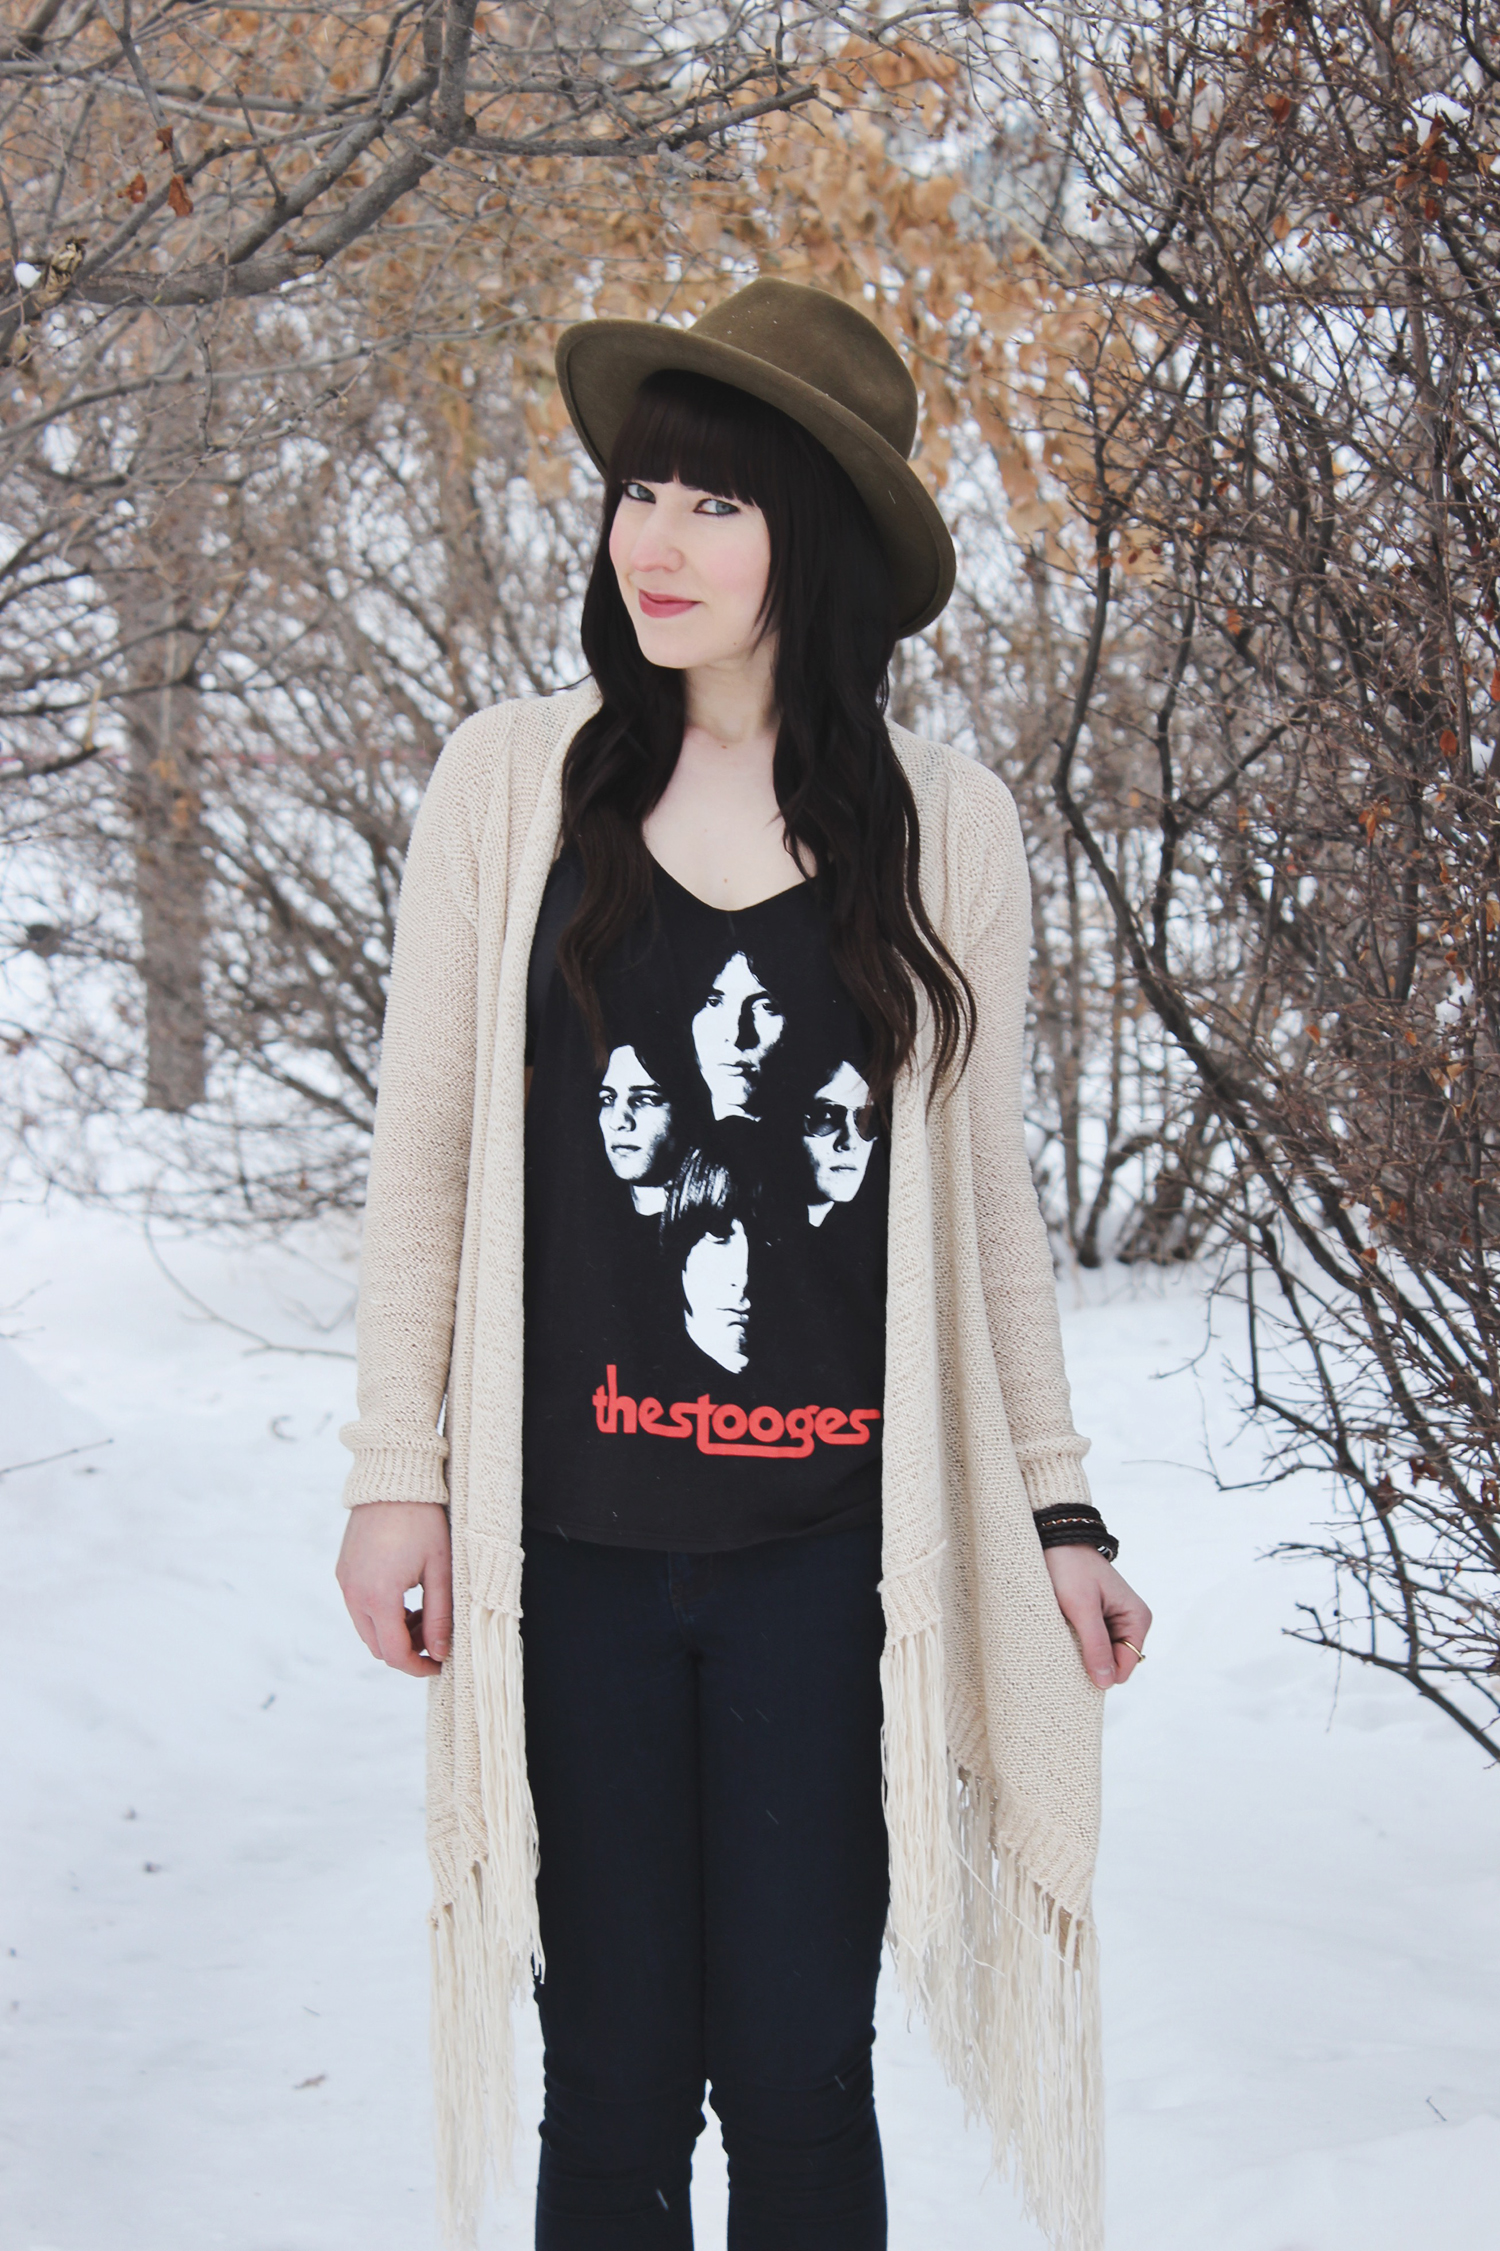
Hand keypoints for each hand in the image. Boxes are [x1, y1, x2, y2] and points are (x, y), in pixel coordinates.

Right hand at [336, 1500, 452, 1677]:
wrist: (393, 1479)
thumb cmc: (422, 1520)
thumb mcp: (439, 1569)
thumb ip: (439, 1615)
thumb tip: (441, 1652)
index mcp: (378, 1596)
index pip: (394, 1653)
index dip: (418, 1667)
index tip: (439, 1665)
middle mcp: (354, 1593)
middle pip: (378, 1646)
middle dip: (408, 1649)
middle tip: (436, 1634)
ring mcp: (345, 1582)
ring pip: (367, 1628)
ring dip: (394, 1631)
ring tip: (423, 1610)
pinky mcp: (344, 1571)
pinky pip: (359, 1607)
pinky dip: (381, 1613)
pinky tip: (406, 1595)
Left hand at [1043, 1545, 1151, 1688]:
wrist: (1055, 1539)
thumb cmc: (1071, 1567)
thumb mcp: (1082, 1608)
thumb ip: (1096, 1646)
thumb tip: (1106, 1683)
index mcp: (1137, 1618)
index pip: (1125, 1667)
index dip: (1101, 1671)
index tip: (1074, 1658)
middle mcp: (1130, 1621)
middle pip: (1112, 1663)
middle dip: (1090, 1659)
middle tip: (1067, 1640)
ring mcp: (1114, 1621)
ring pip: (1099, 1654)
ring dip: (1081, 1649)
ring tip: (1064, 1630)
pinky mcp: (1098, 1618)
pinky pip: (1090, 1642)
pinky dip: (1076, 1640)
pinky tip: (1064, 1627)